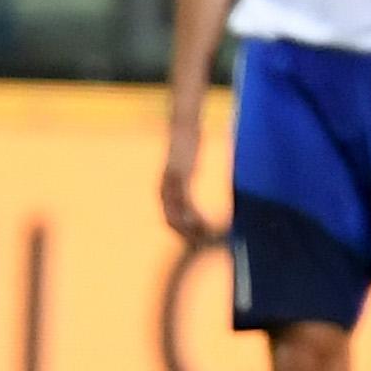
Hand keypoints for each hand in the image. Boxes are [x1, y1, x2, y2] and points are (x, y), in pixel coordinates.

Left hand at [160, 125, 215, 246]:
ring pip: (177, 214)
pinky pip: (186, 202)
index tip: (198, 240)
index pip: (170, 218)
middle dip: (186, 235)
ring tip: (206, 236)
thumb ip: (186, 179)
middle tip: (202, 243)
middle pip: (170, 220)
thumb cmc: (187, 145)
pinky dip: (194, 215)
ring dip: (191, 229)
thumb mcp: (187, 166)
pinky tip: (204, 221)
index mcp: (166, 190)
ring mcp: (171, 185)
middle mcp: (164, 190)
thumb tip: (193, 187)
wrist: (183, 127)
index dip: (182, 232)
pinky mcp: (180, 177)